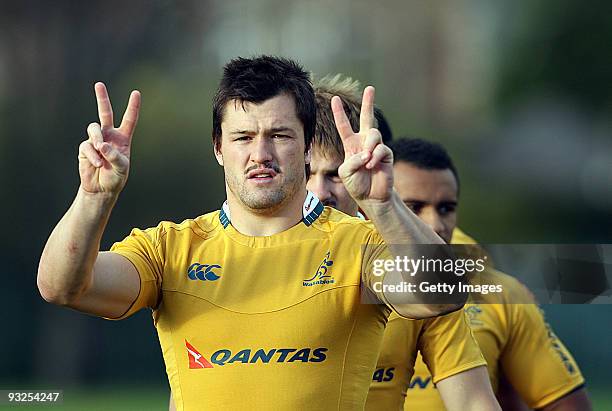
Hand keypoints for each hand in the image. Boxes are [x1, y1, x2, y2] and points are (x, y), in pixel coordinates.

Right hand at [78, 82, 140, 195]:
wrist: (101, 189)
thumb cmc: (115, 177)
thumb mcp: (121, 168)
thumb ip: (114, 156)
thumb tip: (102, 144)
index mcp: (123, 138)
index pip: (129, 120)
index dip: (133, 107)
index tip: (136, 92)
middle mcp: (109, 136)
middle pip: (105, 113)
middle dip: (102, 99)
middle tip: (99, 84)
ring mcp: (96, 140)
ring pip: (93, 128)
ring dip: (97, 139)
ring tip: (100, 151)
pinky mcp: (85, 148)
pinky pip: (87, 146)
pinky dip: (92, 155)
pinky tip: (97, 164)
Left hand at [332, 86, 392, 202]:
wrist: (371, 196)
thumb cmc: (356, 184)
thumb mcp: (346, 172)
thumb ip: (352, 160)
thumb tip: (366, 153)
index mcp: (351, 144)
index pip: (344, 126)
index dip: (339, 113)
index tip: (335, 98)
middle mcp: (364, 142)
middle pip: (368, 118)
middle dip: (368, 102)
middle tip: (370, 88)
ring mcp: (376, 147)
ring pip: (374, 134)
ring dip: (369, 147)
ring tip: (366, 162)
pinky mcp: (387, 154)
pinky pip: (381, 148)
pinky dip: (375, 157)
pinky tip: (371, 165)